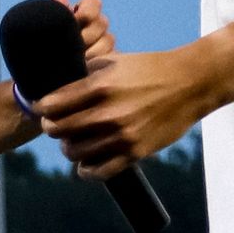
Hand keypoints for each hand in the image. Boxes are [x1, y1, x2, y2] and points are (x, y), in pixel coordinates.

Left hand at [37, 45, 215, 180]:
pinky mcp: (136, 152)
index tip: (43, 108)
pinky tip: (84, 165)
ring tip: (72, 142)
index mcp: (99, 86)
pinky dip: (86, 171)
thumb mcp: (114, 61)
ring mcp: (122, 135)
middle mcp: (108, 112)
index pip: (52, 104)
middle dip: (51, 127)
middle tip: (54, 125)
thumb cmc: (149, 68)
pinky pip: (100, 171)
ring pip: (74, 152)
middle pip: (58, 129)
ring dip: (68, 148)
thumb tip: (56, 84)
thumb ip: (84, 72)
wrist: (191, 83)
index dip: (42, 108)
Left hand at [48, 0, 114, 62]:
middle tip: (72, 44)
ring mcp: (103, 42)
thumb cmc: (49, 43)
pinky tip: (85, 65)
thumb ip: (56, 8)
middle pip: (102, 22)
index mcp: (82, 11)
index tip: (73, 22)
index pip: (94, 3)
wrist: (47, 69)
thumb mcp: (52, 25)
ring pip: (108, 39)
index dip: (85, 13)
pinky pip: (111, 56)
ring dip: (92, 48)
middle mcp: (96, 25)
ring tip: (76, 57)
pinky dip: (98, 59)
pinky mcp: (107, 59)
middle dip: (86, 34)